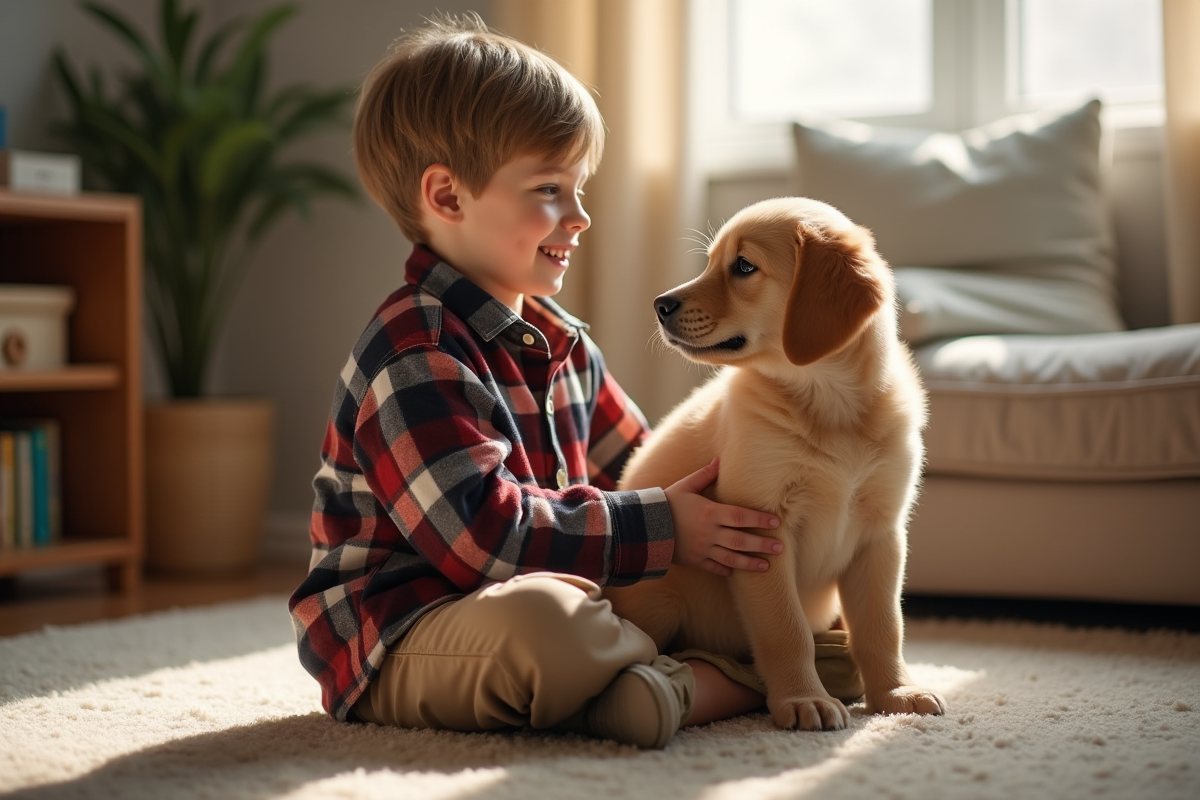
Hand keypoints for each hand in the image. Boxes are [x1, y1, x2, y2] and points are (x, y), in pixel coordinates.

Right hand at [664, 457, 782, 575]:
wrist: (643, 527)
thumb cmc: (666, 503)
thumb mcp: (685, 485)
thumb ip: (705, 475)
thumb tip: (720, 460)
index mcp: (709, 513)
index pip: (741, 516)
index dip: (760, 519)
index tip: (777, 522)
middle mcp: (709, 533)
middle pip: (741, 541)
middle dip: (763, 545)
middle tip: (781, 548)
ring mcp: (702, 549)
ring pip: (732, 559)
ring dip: (751, 564)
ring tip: (767, 567)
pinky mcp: (695, 561)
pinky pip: (714, 568)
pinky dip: (727, 570)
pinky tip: (737, 572)